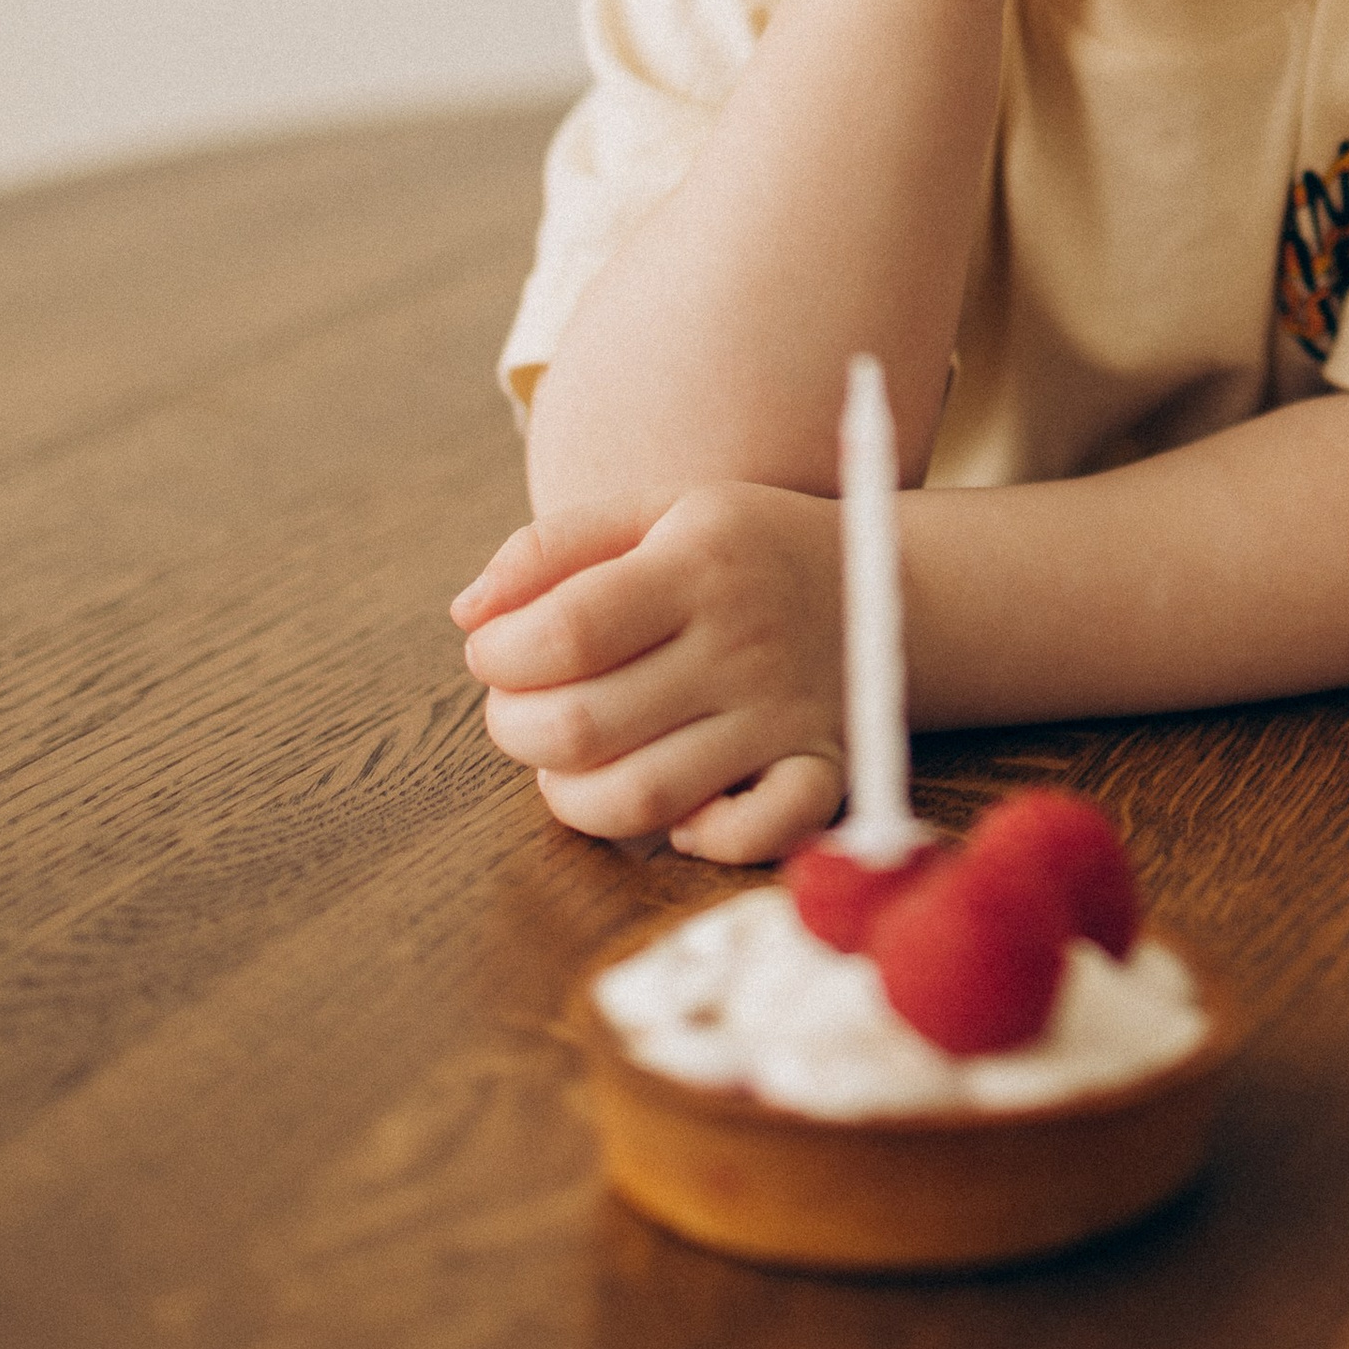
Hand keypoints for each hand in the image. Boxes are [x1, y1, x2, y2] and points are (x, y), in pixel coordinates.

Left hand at [451, 486, 847, 862]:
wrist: (881, 578)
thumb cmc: (738, 549)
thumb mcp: (654, 511)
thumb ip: (552, 549)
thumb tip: (467, 614)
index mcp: (699, 563)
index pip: (566, 632)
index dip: (499, 657)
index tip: (494, 652)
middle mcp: (744, 642)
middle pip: (585, 725)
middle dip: (517, 728)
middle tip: (522, 708)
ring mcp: (784, 714)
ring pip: (643, 797)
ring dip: (571, 795)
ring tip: (568, 761)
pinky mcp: (819, 770)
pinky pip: (756, 833)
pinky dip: (701, 838)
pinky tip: (674, 807)